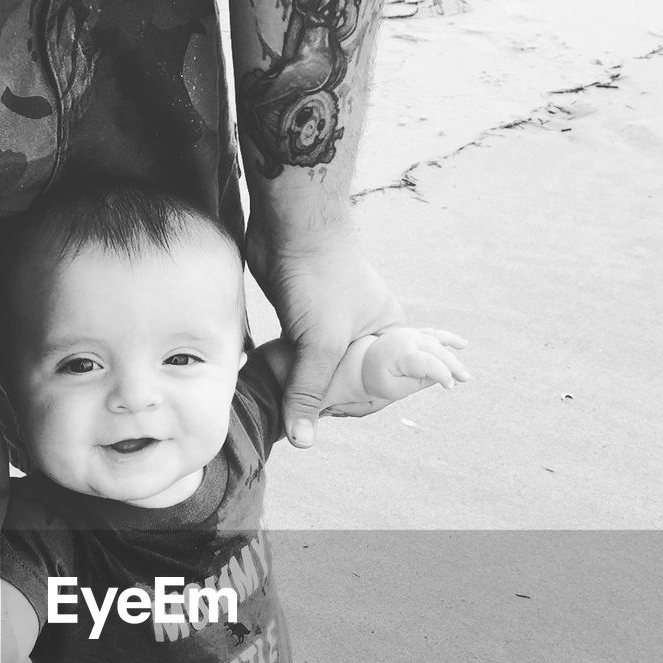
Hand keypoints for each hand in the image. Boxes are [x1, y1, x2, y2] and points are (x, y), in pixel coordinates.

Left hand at [245, 222, 404, 446]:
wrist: (291, 223)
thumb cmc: (320, 276)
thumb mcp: (322, 342)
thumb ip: (310, 391)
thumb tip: (303, 440)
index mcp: (387, 335)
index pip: (380, 388)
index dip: (357, 408)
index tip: (328, 422)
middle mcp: (364, 333)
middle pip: (347, 383)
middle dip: (330, 402)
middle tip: (303, 422)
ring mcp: (332, 326)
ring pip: (320, 372)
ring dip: (306, 388)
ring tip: (287, 409)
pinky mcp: (303, 320)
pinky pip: (300, 359)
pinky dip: (290, 373)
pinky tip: (275, 385)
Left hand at [360, 326, 470, 400]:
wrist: (362, 363)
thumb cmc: (377, 379)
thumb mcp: (393, 389)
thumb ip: (417, 383)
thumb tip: (442, 378)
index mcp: (399, 354)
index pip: (427, 362)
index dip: (441, 373)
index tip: (450, 386)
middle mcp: (407, 339)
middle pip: (436, 351)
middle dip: (452, 366)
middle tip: (465, 379)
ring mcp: (411, 334)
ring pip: (437, 344)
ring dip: (452, 358)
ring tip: (464, 374)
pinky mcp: (414, 334)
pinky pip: (434, 334)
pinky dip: (448, 338)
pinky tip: (463, 344)